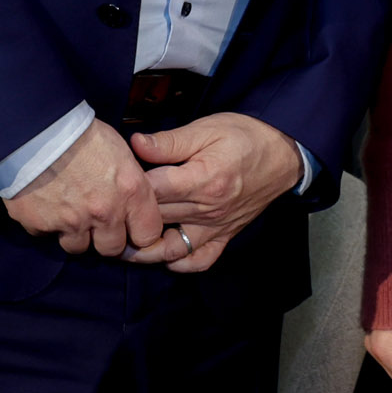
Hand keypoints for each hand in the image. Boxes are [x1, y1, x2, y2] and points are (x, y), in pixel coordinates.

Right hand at [2, 119, 165, 257]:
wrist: (36, 126)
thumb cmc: (80, 131)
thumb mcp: (119, 150)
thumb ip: (129, 183)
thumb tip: (131, 199)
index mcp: (130, 192)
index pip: (148, 236)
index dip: (138, 233)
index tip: (130, 228)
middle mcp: (104, 212)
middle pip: (112, 249)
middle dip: (104, 237)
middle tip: (94, 219)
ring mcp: (71, 222)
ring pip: (77, 247)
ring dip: (74, 233)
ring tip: (66, 209)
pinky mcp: (40, 224)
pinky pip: (45, 234)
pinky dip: (44, 223)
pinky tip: (43, 201)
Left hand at [127, 112, 305, 273]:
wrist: (284, 152)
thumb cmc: (245, 136)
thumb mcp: (206, 128)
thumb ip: (169, 142)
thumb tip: (135, 143)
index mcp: (202, 180)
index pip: (152, 191)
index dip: (129, 187)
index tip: (114, 180)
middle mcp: (208, 209)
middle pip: (155, 220)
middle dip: (127, 219)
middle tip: (107, 211)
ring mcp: (217, 227)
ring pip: (172, 249)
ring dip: (145, 251)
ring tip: (122, 243)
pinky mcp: (226, 235)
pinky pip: (200, 260)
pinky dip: (180, 264)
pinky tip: (163, 256)